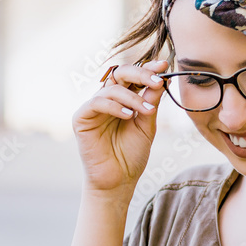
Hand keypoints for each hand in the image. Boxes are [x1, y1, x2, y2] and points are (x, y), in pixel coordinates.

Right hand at [71, 59, 167, 194]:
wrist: (118, 180)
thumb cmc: (131, 155)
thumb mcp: (147, 125)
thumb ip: (151, 102)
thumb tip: (163, 78)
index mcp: (123, 99)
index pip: (133, 77)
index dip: (147, 68)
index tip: (164, 65)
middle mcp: (107, 100)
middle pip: (120, 74)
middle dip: (140, 74)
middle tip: (157, 80)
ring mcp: (93, 108)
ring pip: (111, 88)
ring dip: (132, 97)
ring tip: (147, 111)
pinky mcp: (81, 118)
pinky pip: (96, 102)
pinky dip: (115, 106)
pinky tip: (129, 116)